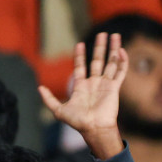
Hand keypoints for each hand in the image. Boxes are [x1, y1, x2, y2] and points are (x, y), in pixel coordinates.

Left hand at [39, 33, 126, 157]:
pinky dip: (122, 61)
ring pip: (111, 62)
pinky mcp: (115, 87)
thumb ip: (49, 99)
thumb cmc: (77, 121)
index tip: (79, 44)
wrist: (93, 128)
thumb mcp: (58, 109)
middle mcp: (94, 83)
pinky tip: (121, 50)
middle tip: (103, 34)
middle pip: (98, 60)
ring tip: (115, 35)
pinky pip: (120, 72)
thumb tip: (39, 88)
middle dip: (100, 47)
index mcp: (81, 86)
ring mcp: (105, 84)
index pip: (80, 66)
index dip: (79, 55)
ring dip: (113, 49)